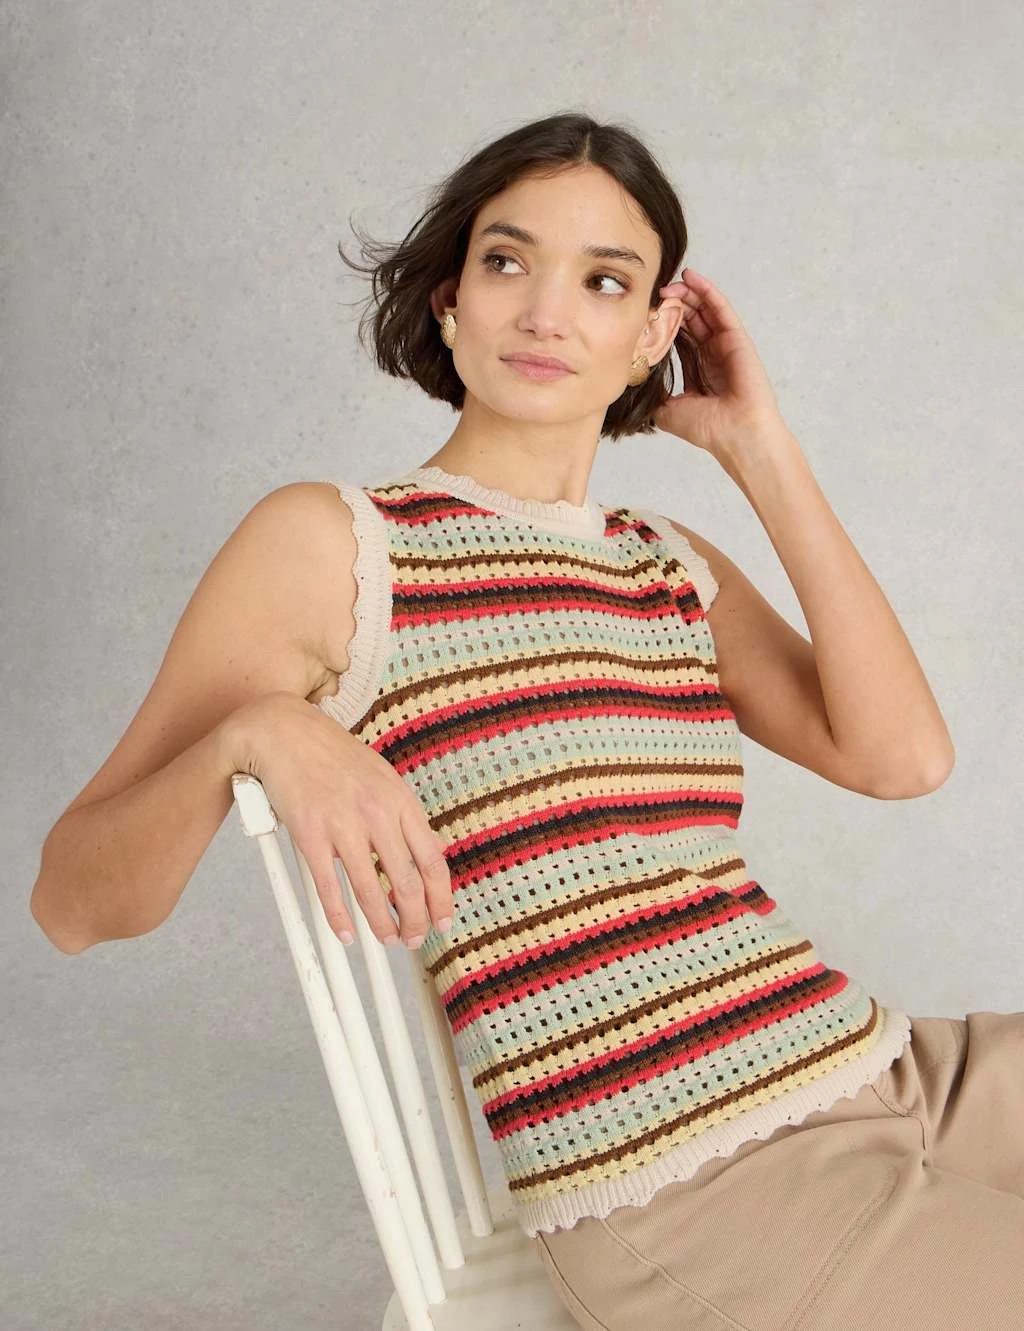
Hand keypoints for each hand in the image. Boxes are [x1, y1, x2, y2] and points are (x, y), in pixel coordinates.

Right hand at [225, 692, 454, 948]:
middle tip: (414, 938)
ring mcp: (342, 824)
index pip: (432, 859)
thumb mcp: (382, 776)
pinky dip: (339, 916)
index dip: (441, 897)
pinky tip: (347, 933)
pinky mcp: (309, 834)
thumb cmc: (332, 754)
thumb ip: (404, 814)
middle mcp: (376, 812)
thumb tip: (431, 849)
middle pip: (407, 881)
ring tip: (387, 939)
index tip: (442, 920)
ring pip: (370, 889)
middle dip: (415, 919)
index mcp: (399, 799)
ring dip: (382, 923)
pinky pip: (328, 885)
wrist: (283, 731)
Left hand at [653, 268, 785, 456]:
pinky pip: (721, 309)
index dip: (663, 323)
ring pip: (705, 310)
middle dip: (673, 304)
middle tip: (655, 291)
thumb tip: (634, 389)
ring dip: (687, 294)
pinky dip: (707, 291)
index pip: (678, 337)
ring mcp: (726, 345)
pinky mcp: (737, 338)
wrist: (736, 435)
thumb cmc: (709, 429)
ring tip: (669, 282)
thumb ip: (655, 397)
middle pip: (691, 320)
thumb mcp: (669, 412)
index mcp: (698, 370)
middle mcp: (712, 355)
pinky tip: (691, 277)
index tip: (645, 313)